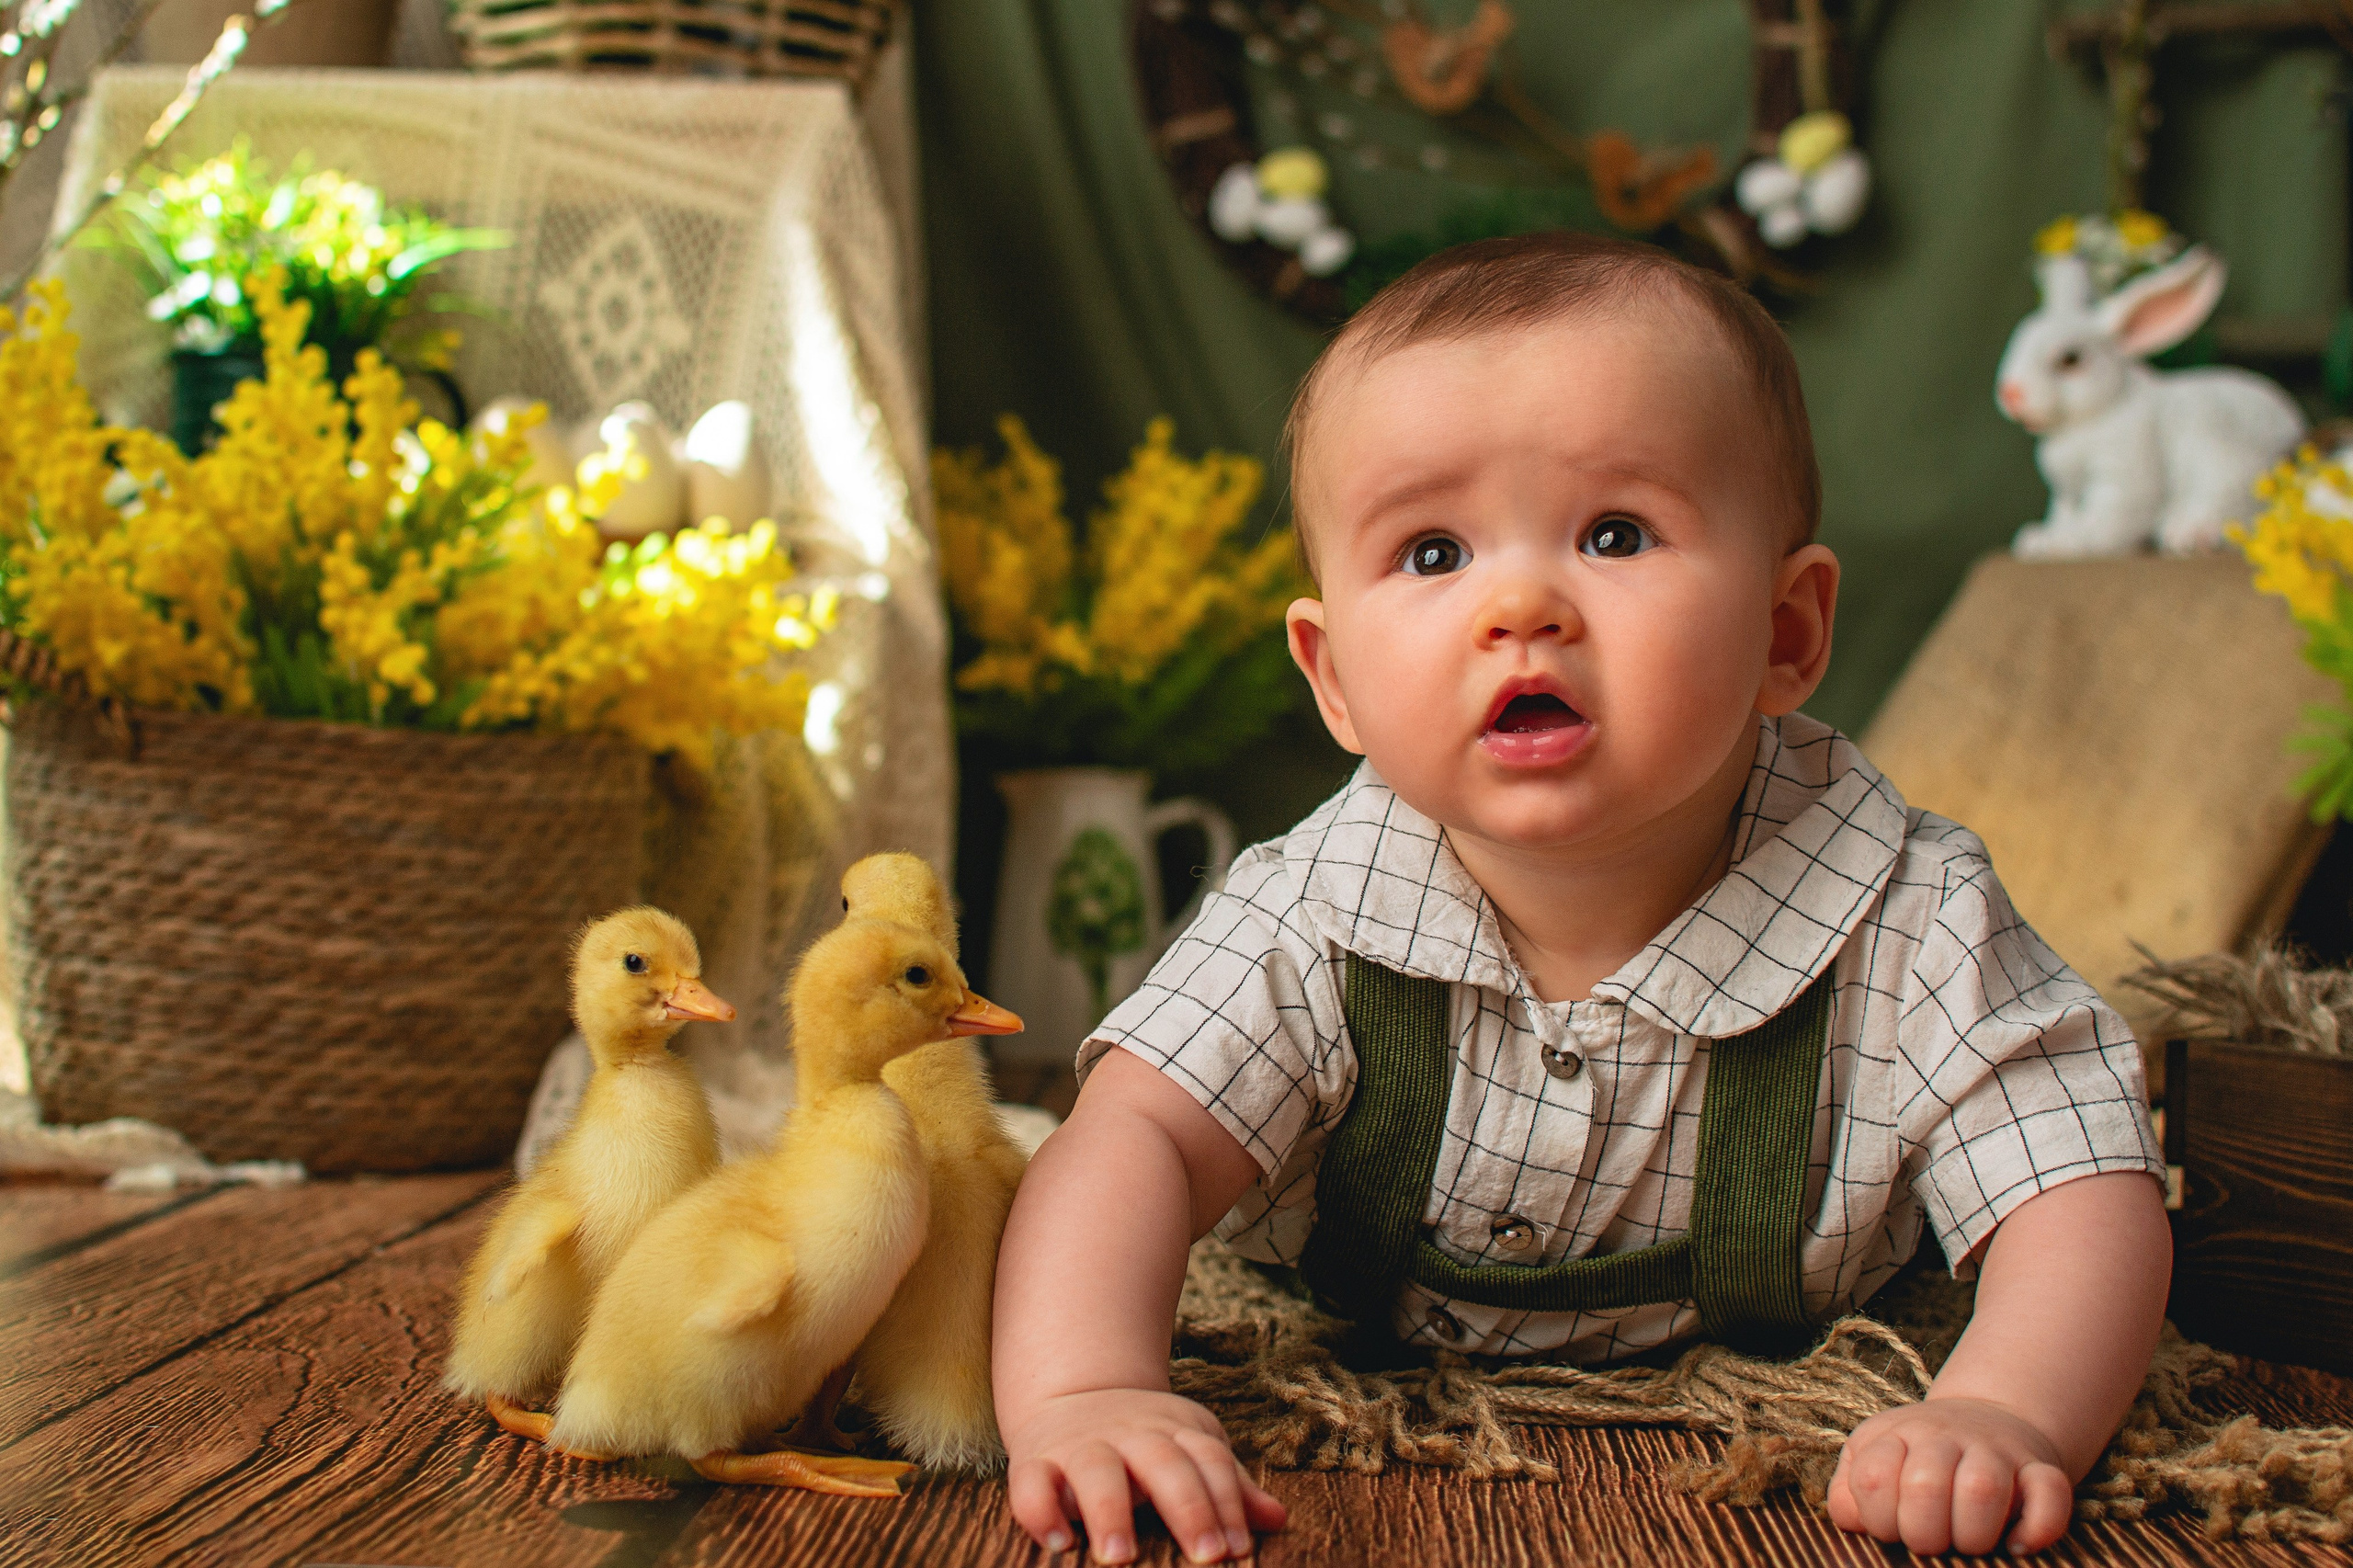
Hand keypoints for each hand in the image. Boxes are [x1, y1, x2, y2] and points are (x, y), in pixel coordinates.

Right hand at [1004, 1387, 1286, 1563]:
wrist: (1073, 1393)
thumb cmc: (1145, 1442)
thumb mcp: (1190, 1450)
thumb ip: (1228, 1487)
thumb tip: (1278, 1519)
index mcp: (1174, 1433)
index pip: (1209, 1461)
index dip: (1227, 1502)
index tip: (1238, 1550)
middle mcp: (1130, 1435)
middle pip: (1165, 1463)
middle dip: (1188, 1508)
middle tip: (1206, 1557)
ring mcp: (1081, 1446)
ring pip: (1097, 1469)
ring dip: (1110, 1510)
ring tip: (1120, 1557)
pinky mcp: (1035, 1461)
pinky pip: (1031, 1483)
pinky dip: (1040, 1511)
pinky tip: (1058, 1543)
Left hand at [1826, 1396, 2073, 1555]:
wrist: (1986, 1419)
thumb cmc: (1916, 1456)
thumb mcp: (1871, 1459)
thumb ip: (1851, 1493)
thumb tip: (1854, 1521)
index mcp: (1896, 1435)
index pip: (1874, 1479)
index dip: (1880, 1519)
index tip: (1893, 1526)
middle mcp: (1944, 1436)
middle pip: (1925, 1487)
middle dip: (1925, 1533)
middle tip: (1933, 1541)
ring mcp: (1996, 1450)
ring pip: (1983, 1488)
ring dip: (1973, 1533)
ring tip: (1970, 1544)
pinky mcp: (2041, 1467)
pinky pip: (2050, 1495)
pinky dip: (2037, 1529)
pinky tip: (2016, 1546)